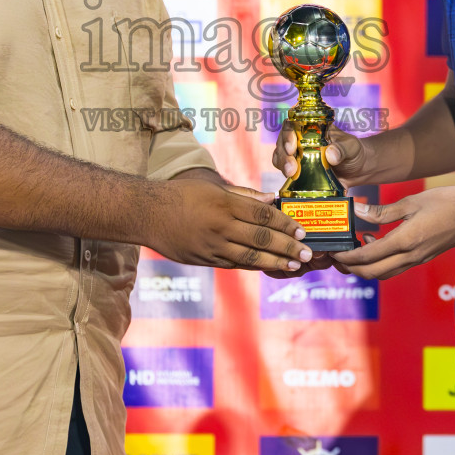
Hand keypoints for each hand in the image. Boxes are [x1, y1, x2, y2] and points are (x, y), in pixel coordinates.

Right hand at [146, 179, 313, 271]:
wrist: (147, 214)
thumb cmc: (181, 194)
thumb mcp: (211, 187)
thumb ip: (243, 194)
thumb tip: (271, 199)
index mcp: (224, 205)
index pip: (263, 216)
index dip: (285, 224)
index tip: (302, 230)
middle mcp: (220, 227)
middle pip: (261, 239)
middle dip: (288, 247)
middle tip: (308, 252)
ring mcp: (212, 247)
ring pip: (251, 257)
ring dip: (276, 262)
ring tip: (295, 265)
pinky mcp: (205, 260)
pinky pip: (235, 264)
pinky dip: (254, 266)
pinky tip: (269, 267)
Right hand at [271, 121, 369, 185]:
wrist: (358, 170)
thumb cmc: (354, 152)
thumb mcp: (351, 147)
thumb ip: (342, 149)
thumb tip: (331, 155)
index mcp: (311, 129)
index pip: (292, 125)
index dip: (288, 134)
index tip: (292, 147)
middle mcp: (300, 141)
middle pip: (282, 142)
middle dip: (283, 154)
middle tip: (290, 167)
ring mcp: (298, 157)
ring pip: (280, 157)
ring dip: (282, 165)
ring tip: (290, 174)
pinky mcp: (299, 173)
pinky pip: (286, 173)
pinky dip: (286, 177)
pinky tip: (291, 181)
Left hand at [331, 185, 454, 280]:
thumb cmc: (448, 202)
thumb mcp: (412, 202)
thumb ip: (383, 211)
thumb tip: (357, 212)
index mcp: (406, 242)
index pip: (367, 257)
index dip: (346, 257)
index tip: (333, 250)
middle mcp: (411, 257)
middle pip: (373, 274)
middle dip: (351, 269)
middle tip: (336, 256)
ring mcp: (418, 260)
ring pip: (384, 274)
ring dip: (365, 268)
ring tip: (353, 249)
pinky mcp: (424, 257)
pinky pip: (396, 267)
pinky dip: (380, 262)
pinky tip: (376, 242)